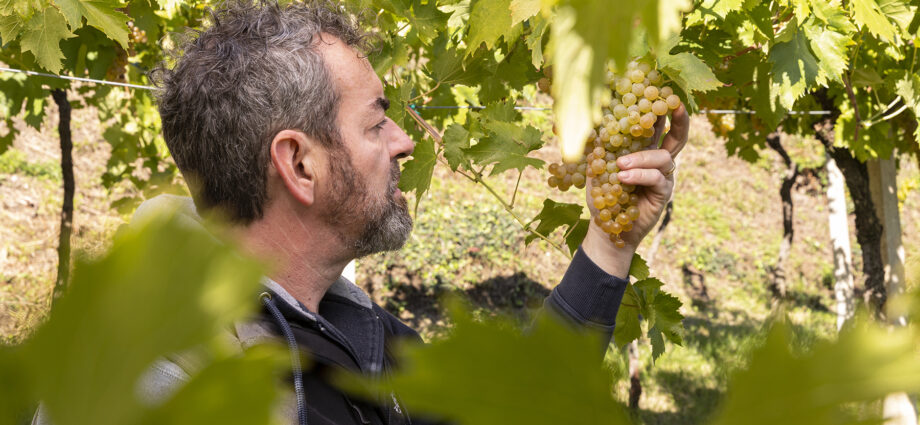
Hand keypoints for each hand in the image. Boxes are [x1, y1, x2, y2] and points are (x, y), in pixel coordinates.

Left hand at [581, 104, 689, 276]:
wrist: (607, 226)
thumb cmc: (603, 195)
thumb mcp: (597, 167)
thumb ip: (599, 147)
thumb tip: (591, 120)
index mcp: (644, 149)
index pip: (656, 125)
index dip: (660, 108)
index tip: (661, 89)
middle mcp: (658, 160)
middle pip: (677, 136)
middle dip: (680, 119)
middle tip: (676, 104)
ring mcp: (663, 176)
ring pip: (663, 157)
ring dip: (641, 157)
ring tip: (621, 164)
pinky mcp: (663, 193)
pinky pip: (656, 178)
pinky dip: (640, 175)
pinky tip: (624, 176)